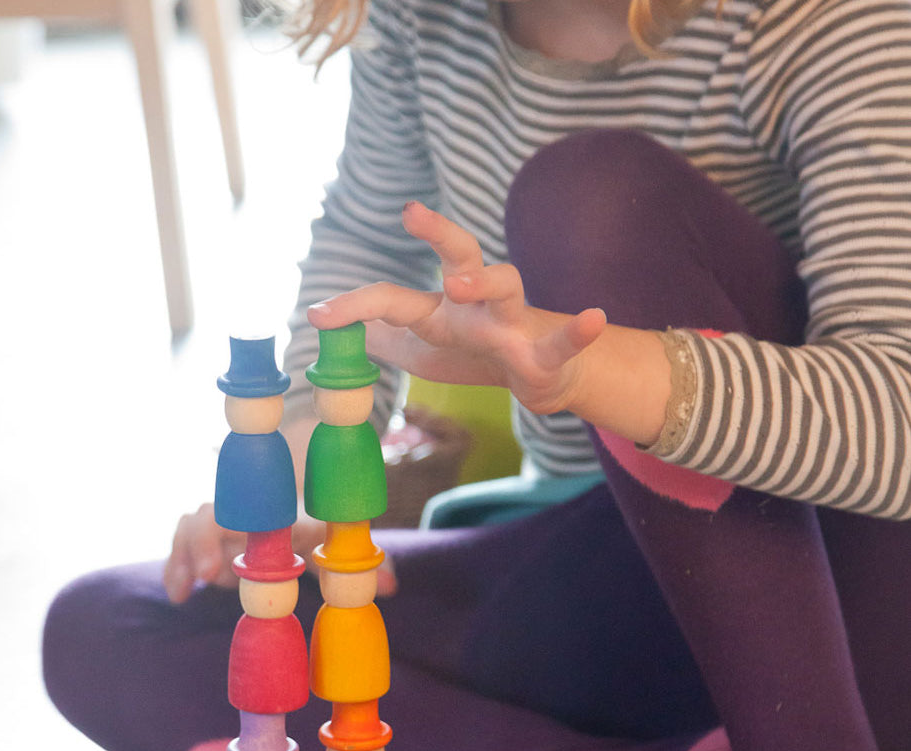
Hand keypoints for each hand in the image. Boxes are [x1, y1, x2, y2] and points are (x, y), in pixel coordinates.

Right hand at [163, 507, 395, 603]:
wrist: (291, 478)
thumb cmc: (318, 517)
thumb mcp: (339, 538)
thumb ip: (363, 563)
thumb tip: (394, 587)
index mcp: (278, 511)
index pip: (260, 516)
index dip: (248, 535)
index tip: (233, 567)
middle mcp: (245, 512)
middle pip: (213, 514)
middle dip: (205, 544)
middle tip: (209, 576)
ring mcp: (221, 519)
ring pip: (192, 523)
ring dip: (185, 555)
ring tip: (186, 589)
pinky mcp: (205, 533)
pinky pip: (182, 539)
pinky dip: (177, 565)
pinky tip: (178, 594)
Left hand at [308, 201, 606, 417]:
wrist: (541, 378)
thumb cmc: (478, 354)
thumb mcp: (422, 350)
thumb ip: (385, 339)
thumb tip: (343, 330)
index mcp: (441, 309)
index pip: (394, 297)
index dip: (356, 304)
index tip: (317, 315)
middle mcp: (477, 304)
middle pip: (461, 254)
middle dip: (439, 231)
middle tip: (412, 212)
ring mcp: (514, 323)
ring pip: (506, 285)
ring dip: (485, 281)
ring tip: (459, 282)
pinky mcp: (547, 354)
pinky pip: (564, 340)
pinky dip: (579, 330)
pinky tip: (593, 318)